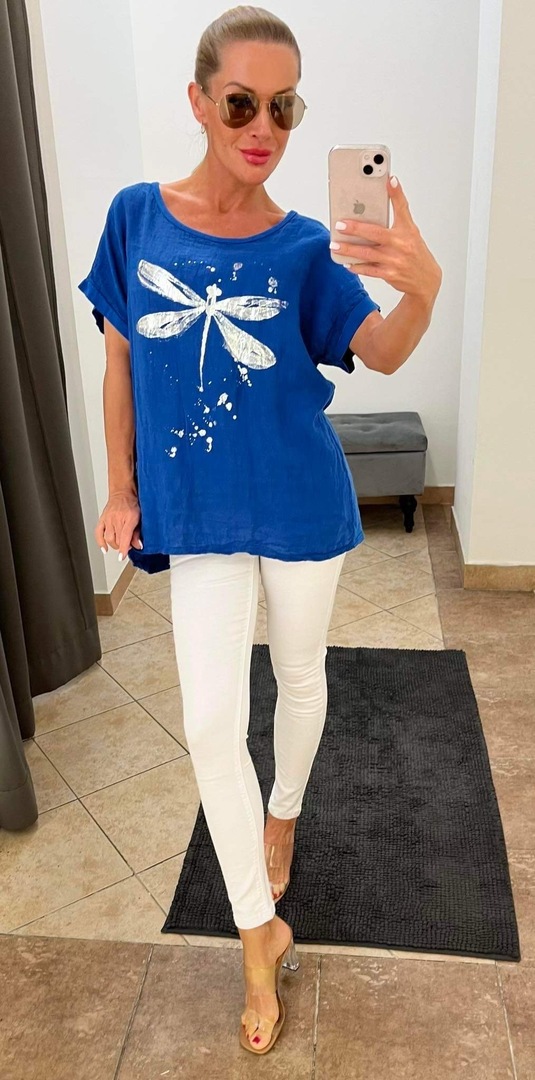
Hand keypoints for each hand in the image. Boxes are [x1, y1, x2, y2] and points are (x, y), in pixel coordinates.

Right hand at [95, 490, 142, 561]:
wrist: (123, 492)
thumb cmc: (133, 503)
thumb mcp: (140, 517)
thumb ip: (138, 533)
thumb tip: (138, 546)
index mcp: (129, 517)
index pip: (125, 536)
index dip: (123, 548)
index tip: (122, 557)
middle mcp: (117, 518)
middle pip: (117, 539)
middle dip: (122, 546)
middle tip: (127, 545)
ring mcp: (108, 519)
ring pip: (108, 538)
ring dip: (114, 545)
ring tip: (119, 544)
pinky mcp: (102, 519)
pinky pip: (98, 533)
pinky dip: (100, 542)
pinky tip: (105, 549)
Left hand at [331, 175, 441, 305]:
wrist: (426, 280)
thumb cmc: (415, 252)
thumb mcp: (410, 231)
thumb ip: (398, 215)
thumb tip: (383, 196)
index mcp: (408, 230)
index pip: (402, 207)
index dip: (397, 193)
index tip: (390, 179)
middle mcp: (402, 244)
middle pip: (375, 233)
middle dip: (355, 228)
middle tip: (339, 224)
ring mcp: (395, 260)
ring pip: (367, 253)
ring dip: (349, 249)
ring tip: (335, 244)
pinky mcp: (390, 274)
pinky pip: (369, 269)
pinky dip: (356, 266)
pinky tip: (346, 262)